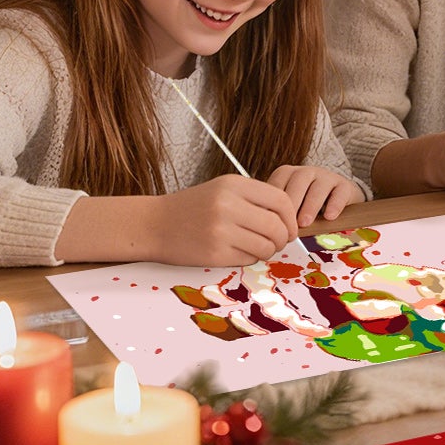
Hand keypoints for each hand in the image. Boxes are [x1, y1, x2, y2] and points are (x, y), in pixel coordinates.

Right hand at [155, 175, 300, 265]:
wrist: (153, 224)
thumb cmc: (193, 207)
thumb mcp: (223, 189)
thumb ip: (254, 198)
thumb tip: (290, 217)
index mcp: (234, 185)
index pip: (281, 201)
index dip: (290, 217)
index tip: (289, 226)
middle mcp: (228, 205)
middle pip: (277, 226)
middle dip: (283, 238)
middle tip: (277, 242)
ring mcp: (221, 230)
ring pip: (266, 246)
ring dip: (268, 250)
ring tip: (258, 247)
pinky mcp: (214, 253)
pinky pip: (248, 259)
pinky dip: (250, 258)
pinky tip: (239, 252)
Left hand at [267, 165, 361, 226]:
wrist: (338, 199)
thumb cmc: (307, 206)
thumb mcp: (291, 207)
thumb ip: (279, 213)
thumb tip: (264, 230)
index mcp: (288, 175)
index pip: (278, 184)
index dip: (274, 204)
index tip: (273, 223)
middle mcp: (306, 172)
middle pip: (297, 182)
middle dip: (292, 204)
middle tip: (288, 225)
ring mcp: (327, 177)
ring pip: (318, 186)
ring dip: (310, 205)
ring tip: (305, 223)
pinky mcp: (345, 185)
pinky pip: (340, 192)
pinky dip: (334, 205)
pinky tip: (329, 217)